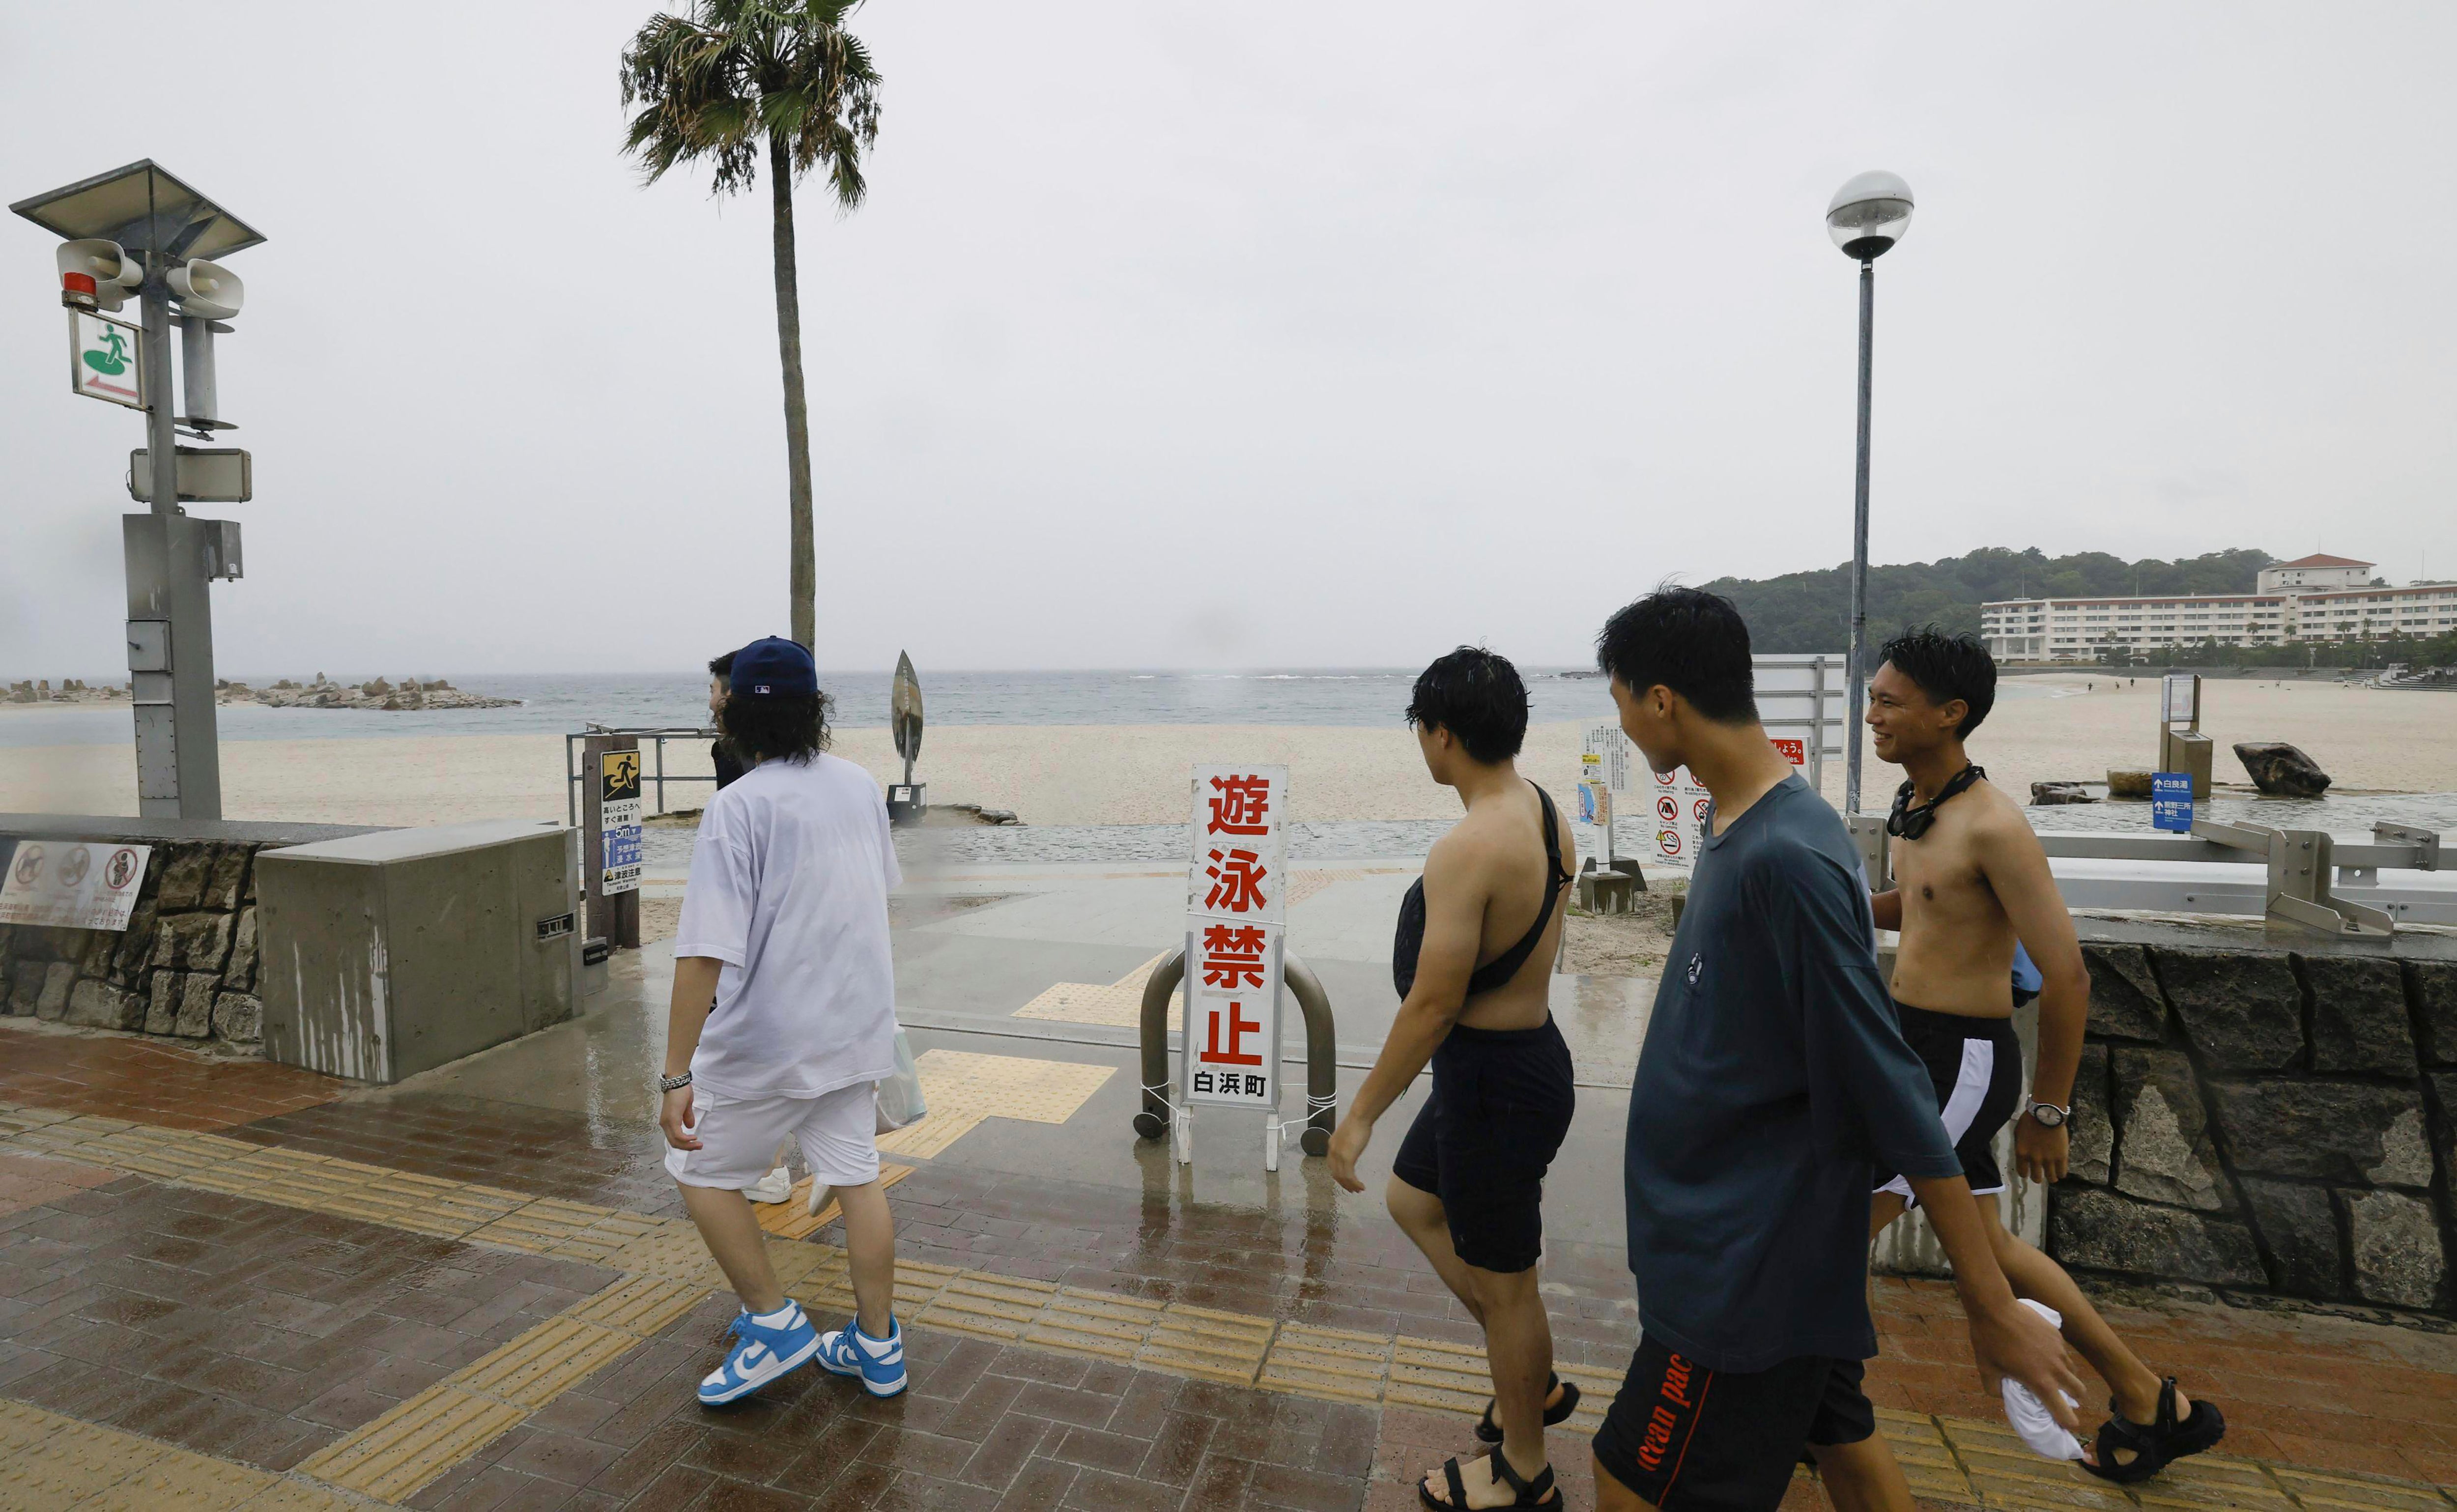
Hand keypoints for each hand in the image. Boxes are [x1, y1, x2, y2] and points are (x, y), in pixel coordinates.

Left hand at [659, 1084, 700, 1150]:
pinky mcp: (671, 1119)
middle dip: (687, 1147)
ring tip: (698, 1144)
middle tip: (699, 1147)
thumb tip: (690, 1126)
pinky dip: (686, 1139)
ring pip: (675, 1141)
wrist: (677, 1081)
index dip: (684, 1144)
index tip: (695, 1144)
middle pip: (674, 1143)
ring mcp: (667, 1122)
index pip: (673, 1139)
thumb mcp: (686, 1106)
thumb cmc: (681, 1091)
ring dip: (688, 1145)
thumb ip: (687, 1117)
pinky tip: (693, 1137)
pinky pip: (678, 1135)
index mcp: (667, 1121)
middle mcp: (664, 1124)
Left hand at [1327, 1115, 1371, 1192]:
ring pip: (1342, 1177)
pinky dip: (1355, 1183)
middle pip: (1336, 1173)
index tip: (1346, 1181)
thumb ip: (1347, 1145)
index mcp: (1332, 1146)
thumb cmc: (1357, 1123)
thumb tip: (1351, 1151)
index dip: (1338, 1175)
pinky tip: (1361, 1186)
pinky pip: (1349, 1176)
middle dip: (1344, 1184)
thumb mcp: (1348, 1136)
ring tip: (1358, 1190)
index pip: (1332, 1166)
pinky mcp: (1347, 1158)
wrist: (1359, 1117)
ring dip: (1350, 1185)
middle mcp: (1332, 1152)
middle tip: (1352, 1190)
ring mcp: (1339, 1155)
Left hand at [1966, 1297, 2084, 1431]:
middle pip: (2079, 1391)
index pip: (2064, 1412)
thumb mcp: (1986, 1369)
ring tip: (2049, 1373)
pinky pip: (2063, 1352)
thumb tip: (2003, 1394)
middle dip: (2074, 1398)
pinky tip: (2041, 1350)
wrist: (1995, 1306)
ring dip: (2066, 1376)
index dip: (2068, 1422)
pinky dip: (2057, 1357)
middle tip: (2061, 1397)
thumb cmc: (1989, 1340)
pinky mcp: (2057, 1334)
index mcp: (2041, 1382)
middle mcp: (2056, 1368)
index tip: (2068, 1425)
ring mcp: (2059, 1350)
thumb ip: (1995, 1389)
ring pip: (2073, 1370)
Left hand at [2015, 1117, 2068, 1184]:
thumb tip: (2023, 1155)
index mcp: (2021, 1153)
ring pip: (2051, 1178)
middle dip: (2038, 1178)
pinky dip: (2061, 1173)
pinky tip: (2060, 1171)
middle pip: (2037, 1178)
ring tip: (2053, 1176)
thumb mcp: (2018, 1133)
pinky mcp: (2061, 1157)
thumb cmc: (2030, 1120)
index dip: (2026, 1173)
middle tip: (2041, 1175)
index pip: (2022, 1172)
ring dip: (2052, 1178)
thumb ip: (2021, 1146)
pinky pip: (2062, 1172)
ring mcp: (2049, 1159)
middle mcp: (2034, 1159)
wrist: (2046, 1113)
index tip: (2028, 1172)